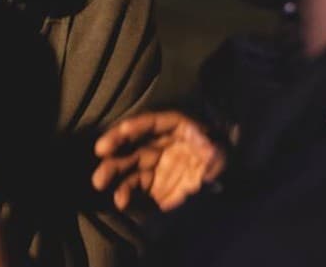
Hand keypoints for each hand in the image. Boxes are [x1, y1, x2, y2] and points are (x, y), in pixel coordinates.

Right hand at [91, 110, 225, 211]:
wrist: (225, 182)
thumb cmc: (221, 159)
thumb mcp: (222, 151)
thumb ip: (212, 150)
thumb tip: (208, 148)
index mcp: (172, 128)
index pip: (150, 123)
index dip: (136, 126)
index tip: (122, 131)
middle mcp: (156, 144)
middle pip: (132, 144)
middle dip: (115, 148)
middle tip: (100, 155)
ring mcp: (152, 165)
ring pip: (128, 167)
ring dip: (114, 174)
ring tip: (101, 184)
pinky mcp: (150, 186)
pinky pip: (134, 188)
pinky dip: (126, 194)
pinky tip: (120, 201)